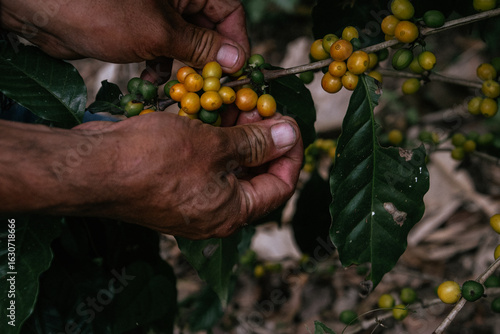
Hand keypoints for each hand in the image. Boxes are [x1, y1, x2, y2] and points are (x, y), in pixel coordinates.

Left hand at [1, 0, 249, 80]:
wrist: (42, 10)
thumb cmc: (101, 8)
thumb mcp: (159, 31)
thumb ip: (201, 47)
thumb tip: (236, 60)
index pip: (229, 12)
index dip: (236, 43)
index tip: (237, 73)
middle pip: (209, 31)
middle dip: (210, 62)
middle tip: (211, 91)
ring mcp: (157, 15)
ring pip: (186, 46)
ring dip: (186, 71)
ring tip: (183, 92)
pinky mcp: (139, 31)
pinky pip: (163, 52)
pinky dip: (163, 69)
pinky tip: (156, 85)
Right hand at [72, 112, 301, 238]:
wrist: (91, 169)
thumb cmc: (152, 161)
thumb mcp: (213, 146)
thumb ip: (255, 143)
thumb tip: (289, 136)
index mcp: (231, 213)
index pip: (279, 186)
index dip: (291, 154)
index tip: (290, 124)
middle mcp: (214, 213)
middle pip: (254, 176)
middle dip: (262, 139)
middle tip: (261, 106)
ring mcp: (192, 201)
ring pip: (227, 167)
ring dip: (237, 136)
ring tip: (237, 103)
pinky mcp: (173, 187)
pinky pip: (203, 164)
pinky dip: (212, 141)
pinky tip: (211, 114)